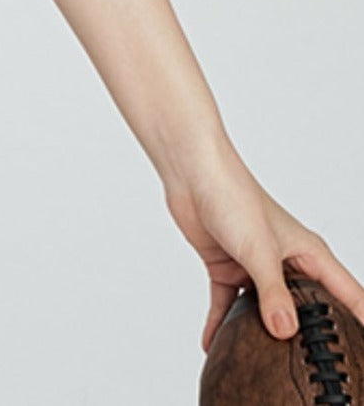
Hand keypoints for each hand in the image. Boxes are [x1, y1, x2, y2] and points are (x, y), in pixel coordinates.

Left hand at [163, 142, 363, 352]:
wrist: (192, 172)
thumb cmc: (234, 194)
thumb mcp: (260, 250)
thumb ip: (274, 294)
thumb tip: (286, 332)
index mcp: (309, 253)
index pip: (347, 294)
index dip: (361, 320)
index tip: (363, 349)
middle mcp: (286, 261)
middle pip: (307, 306)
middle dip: (311, 334)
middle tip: (316, 366)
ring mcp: (256, 265)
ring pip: (265, 309)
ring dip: (261, 333)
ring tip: (266, 365)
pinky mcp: (227, 266)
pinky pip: (226, 302)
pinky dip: (220, 322)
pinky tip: (212, 344)